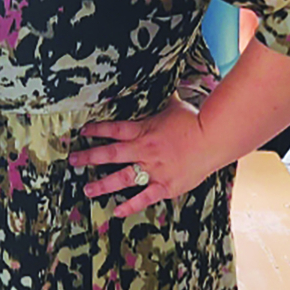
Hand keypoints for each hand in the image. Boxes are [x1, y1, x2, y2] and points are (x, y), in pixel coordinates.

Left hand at [70, 95, 211, 218]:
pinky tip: (116, 211)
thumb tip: (154, 77)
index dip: (96, 130)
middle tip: (73, 162)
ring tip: (87, 190)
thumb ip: (158, 98)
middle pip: (110, 154)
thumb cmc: (195, 120)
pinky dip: (130, 205)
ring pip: (122, 178)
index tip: (82, 132)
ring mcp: (154, 170)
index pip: (114, 129)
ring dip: (102, 185)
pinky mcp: (165, 186)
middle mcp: (145, 151)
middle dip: (89, 157)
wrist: (215, 138)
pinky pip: (144, 198)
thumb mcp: (172, 105)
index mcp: (144, 131)